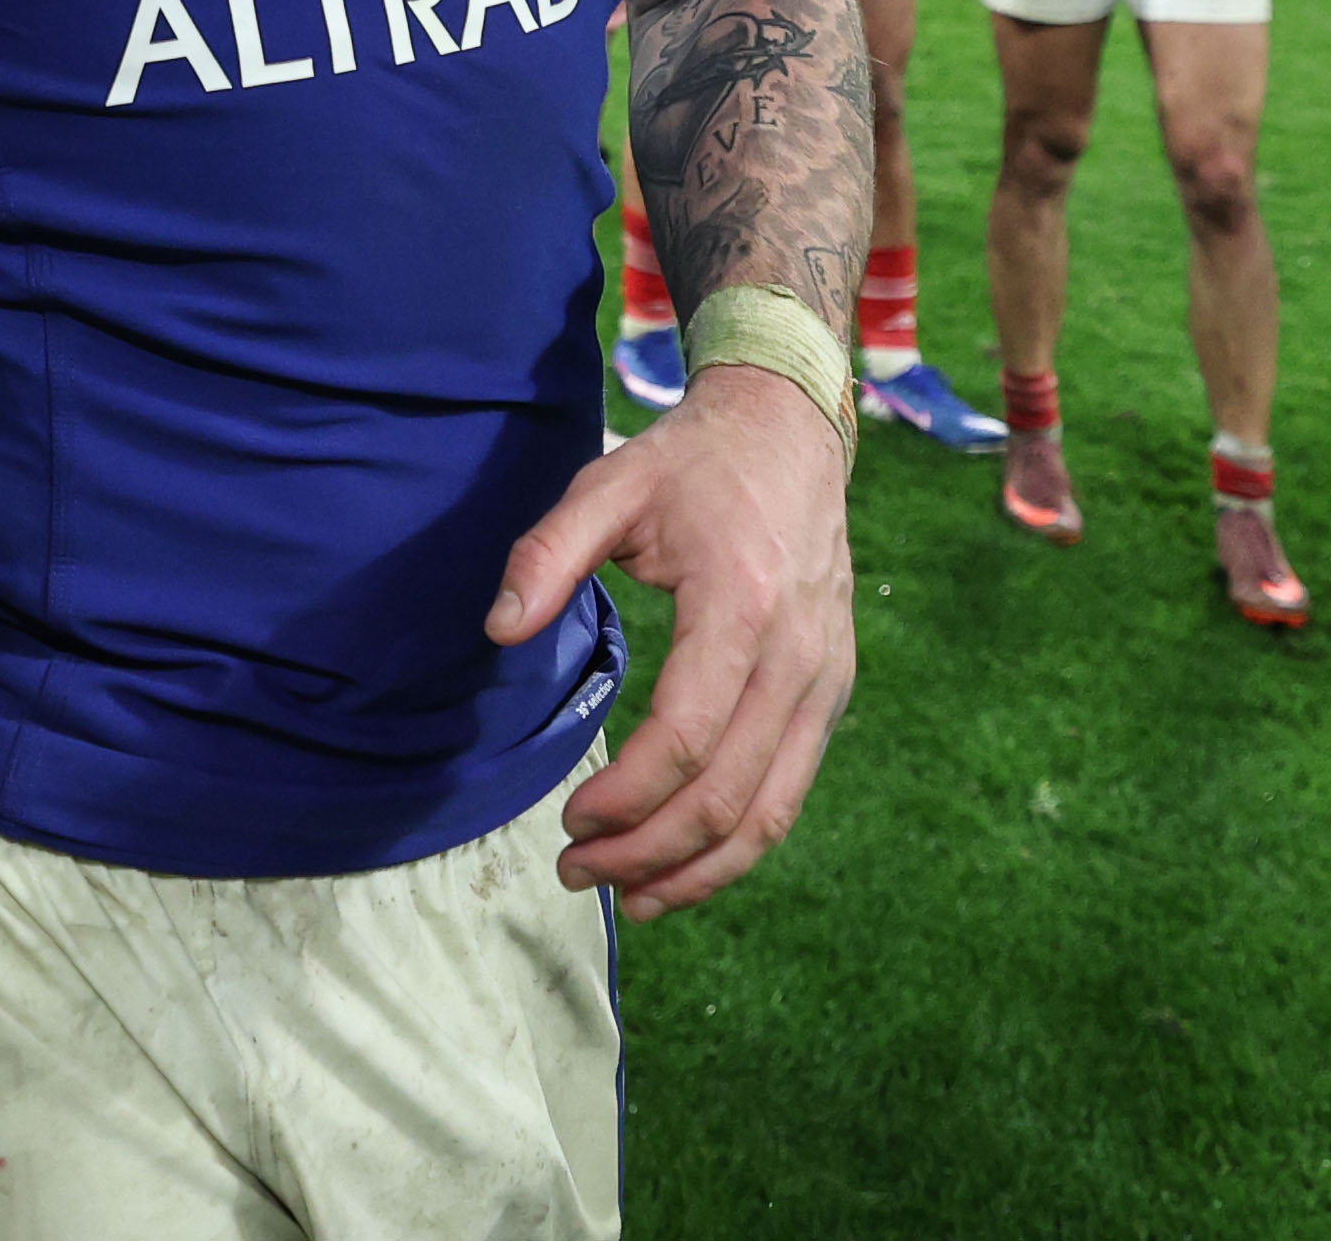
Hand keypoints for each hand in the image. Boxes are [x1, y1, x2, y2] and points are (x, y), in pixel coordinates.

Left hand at [488, 363, 854, 918]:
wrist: (791, 433)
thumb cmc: (693, 462)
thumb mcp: (610, 483)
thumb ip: (548, 553)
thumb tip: (497, 630)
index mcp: (743, 606)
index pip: (688, 738)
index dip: (625, 796)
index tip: (567, 815)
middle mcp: (798, 658)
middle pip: (728, 795)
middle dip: (648, 852)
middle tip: (574, 868)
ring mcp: (826, 682)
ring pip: (771, 814)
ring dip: (698, 870)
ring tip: (628, 897)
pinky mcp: (832, 694)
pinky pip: (791, 792)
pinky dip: (740, 846)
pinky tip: (686, 867)